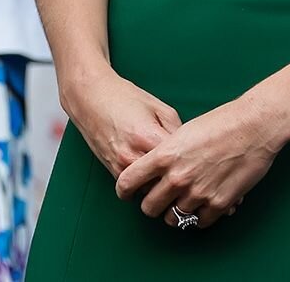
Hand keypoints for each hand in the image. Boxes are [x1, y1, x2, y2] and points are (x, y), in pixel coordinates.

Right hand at [59, 69, 180, 180]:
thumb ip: (177, 131)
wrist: (90, 97)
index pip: (179, 163)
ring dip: (162, 186)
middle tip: (188, 173)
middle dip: (178, 179)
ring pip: (151, 191)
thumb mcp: (159, 108)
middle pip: (165, 183)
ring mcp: (121, 166)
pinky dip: (146, 185)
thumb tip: (190, 152)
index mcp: (148, 137)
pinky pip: (136, 189)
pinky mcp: (112, 171)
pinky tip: (153, 174)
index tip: (199, 162)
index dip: (192, 164)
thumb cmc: (125, 98)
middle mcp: (133, 156)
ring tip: (171, 176)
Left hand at [112, 97, 284, 231]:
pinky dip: (199, 216)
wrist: (253, 127)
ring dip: (176, 212)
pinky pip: (199, 222)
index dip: (124, 191)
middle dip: (152, 205)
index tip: (128, 193)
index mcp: (164, 156)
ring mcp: (198, 193)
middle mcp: (177, 177)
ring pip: (173, 218)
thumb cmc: (219, 123)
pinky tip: (202, 205)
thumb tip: (154, 170)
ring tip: (183, 201)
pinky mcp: (218, 204)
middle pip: (148, 208)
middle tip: (159, 200)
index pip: (127, 182)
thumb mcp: (182, 132)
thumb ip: (164, 154)